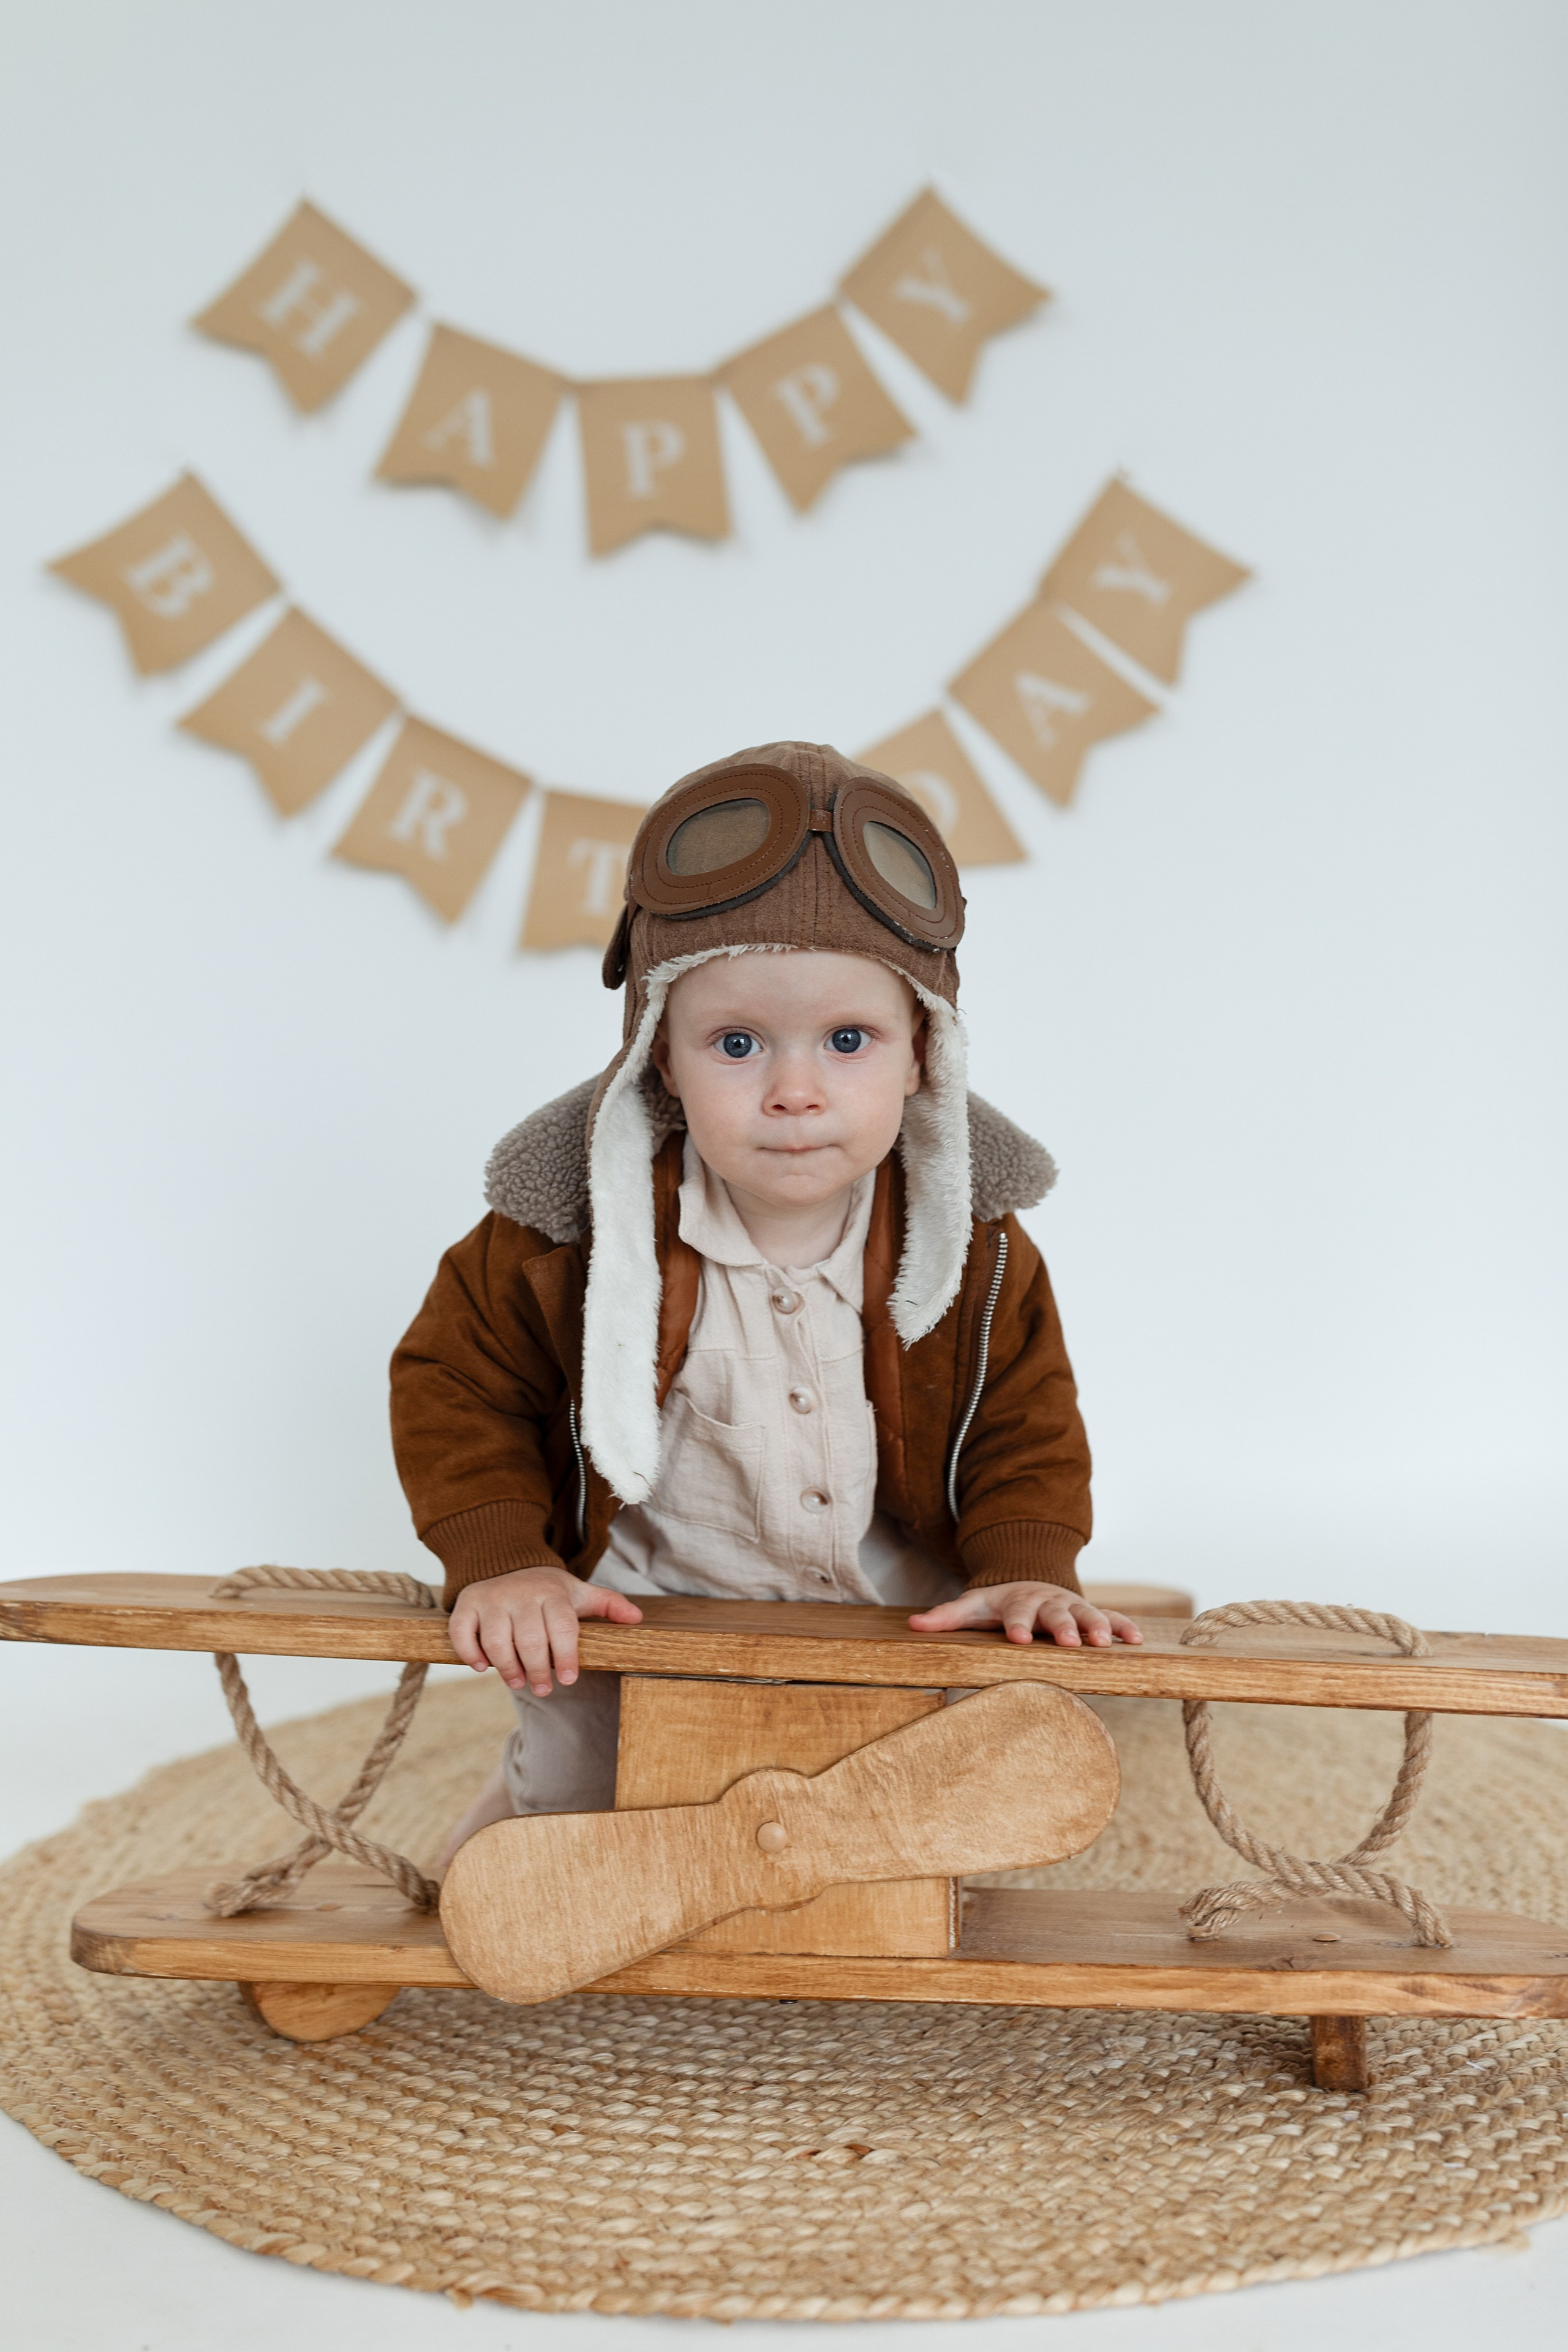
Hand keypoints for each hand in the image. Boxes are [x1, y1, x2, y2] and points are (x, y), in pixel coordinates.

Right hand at [448, 1565, 642, 1695]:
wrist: (505, 1563)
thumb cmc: (546, 1590)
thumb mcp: (578, 1593)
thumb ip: (607, 1605)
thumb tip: (637, 1619)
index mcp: (552, 1592)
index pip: (562, 1626)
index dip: (566, 1656)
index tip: (568, 1679)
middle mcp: (521, 1593)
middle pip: (530, 1640)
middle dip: (538, 1670)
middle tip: (544, 1688)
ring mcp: (492, 1598)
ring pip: (498, 1641)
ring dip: (508, 1669)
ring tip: (518, 1683)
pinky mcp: (467, 1605)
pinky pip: (464, 1633)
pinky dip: (471, 1654)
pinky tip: (482, 1667)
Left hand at [908, 1582, 1142, 1648]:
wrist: (1031, 1580)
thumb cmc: (1000, 1602)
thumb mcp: (973, 1606)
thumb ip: (946, 1616)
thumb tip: (912, 1624)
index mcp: (1018, 1602)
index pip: (1016, 1614)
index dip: (1018, 1626)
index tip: (1019, 1639)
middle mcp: (1047, 1602)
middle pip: (1056, 1613)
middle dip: (1065, 1626)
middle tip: (1072, 1642)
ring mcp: (1072, 1605)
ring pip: (1087, 1613)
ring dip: (1098, 1626)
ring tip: (1104, 1643)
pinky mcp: (1092, 1612)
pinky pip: (1112, 1618)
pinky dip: (1124, 1627)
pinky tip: (1136, 1642)